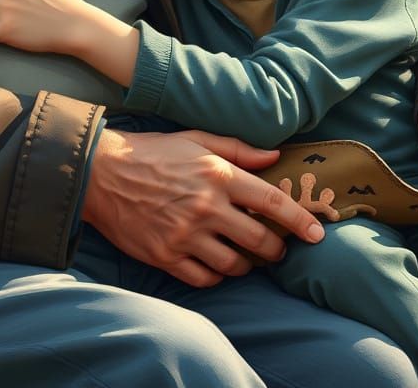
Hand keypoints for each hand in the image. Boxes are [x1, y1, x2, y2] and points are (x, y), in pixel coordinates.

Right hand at [82, 128, 325, 287]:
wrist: (101, 173)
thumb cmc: (151, 152)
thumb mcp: (194, 139)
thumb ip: (237, 149)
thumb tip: (275, 157)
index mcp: (217, 174)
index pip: (272, 202)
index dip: (300, 220)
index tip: (317, 233)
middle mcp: (206, 206)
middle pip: (260, 241)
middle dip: (276, 249)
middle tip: (276, 249)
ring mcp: (186, 235)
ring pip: (235, 266)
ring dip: (246, 265)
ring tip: (243, 257)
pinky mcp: (166, 256)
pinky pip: (205, 279)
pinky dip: (216, 276)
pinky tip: (214, 264)